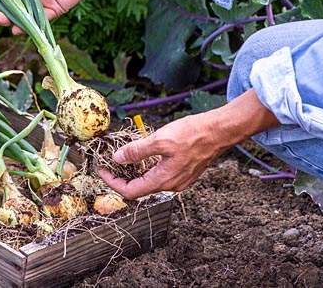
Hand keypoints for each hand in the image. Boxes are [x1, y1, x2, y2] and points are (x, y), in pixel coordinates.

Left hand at [99, 90, 278, 198]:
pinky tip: (144, 154)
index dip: (113, 182)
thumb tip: (118, 158)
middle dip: (121, 177)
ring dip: (134, 171)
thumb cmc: (193, 134)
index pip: (130, 191)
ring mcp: (179, 180)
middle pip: (139, 188)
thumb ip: (137, 151)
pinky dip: (147, 167)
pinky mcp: (184, 172)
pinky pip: (160, 175)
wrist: (219, 131)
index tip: (102, 170)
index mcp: (163, 180)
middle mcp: (171, 185)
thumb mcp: (160, 140)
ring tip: (123, 156)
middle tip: (109, 163)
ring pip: (150, 181)